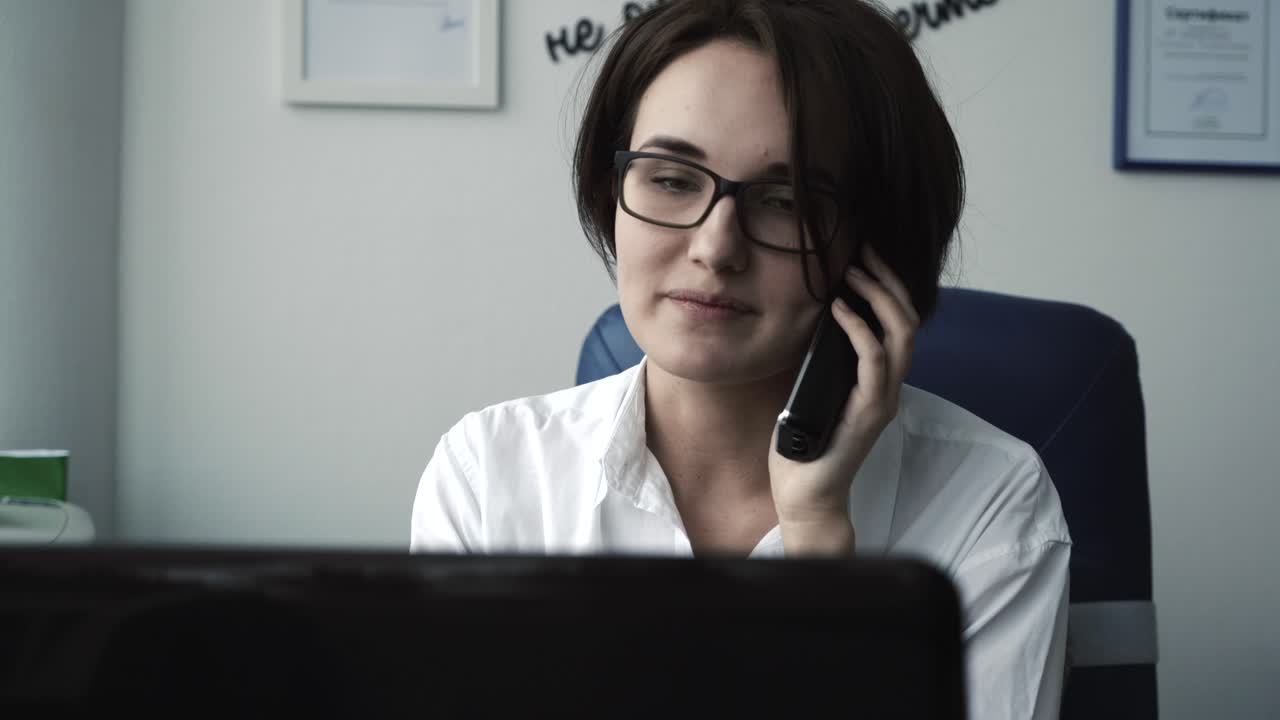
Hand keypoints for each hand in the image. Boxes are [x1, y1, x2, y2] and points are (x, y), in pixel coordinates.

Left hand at [768, 244, 920, 551]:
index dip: (887, 285)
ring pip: (901, 336)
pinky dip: (860, 330)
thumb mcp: (811, 389)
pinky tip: (841, 309)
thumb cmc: (804, 445)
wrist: (807, 495)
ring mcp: (883, 399)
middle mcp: (889, 386)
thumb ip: (821, 360)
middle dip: (888, 280)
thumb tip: (809, 318)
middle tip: (864, 251)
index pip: (897, 322)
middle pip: (907, 320)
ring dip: (878, 297)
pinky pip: (874, 362)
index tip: (865, 254)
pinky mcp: (869, 413)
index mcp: (878, 379)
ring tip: (853, 271)